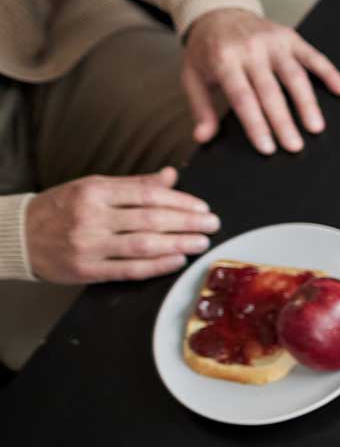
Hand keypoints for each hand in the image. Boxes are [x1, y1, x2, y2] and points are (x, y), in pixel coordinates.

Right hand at [25, 168, 217, 282]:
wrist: (20, 236)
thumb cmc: (60, 209)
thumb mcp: (92, 187)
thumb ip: (133, 184)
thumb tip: (170, 176)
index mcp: (94, 192)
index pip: (147, 195)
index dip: (180, 201)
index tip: (202, 207)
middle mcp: (92, 217)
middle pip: (151, 219)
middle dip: (187, 222)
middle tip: (212, 224)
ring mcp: (89, 245)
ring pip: (144, 245)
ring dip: (178, 244)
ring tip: (201, 242)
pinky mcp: (88, 270)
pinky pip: (130, 269)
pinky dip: (158, 266)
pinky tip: (178, 260)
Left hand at [183, 8, 339, 155]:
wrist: (217, 11)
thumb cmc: (207, 50)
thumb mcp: (192, 76)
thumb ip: (200, 108)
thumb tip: (203, 137)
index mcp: (224, 59)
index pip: (243, 97)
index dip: (256, 123)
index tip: (267, 148)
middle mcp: (250, 48)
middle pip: (270, 91)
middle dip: (283, 121)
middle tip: (295, 147)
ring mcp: (273, 41)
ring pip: (295, 76)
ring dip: (307, 103)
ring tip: (316, 128)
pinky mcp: (290, 37)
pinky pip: (313, 56)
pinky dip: (330, 73)